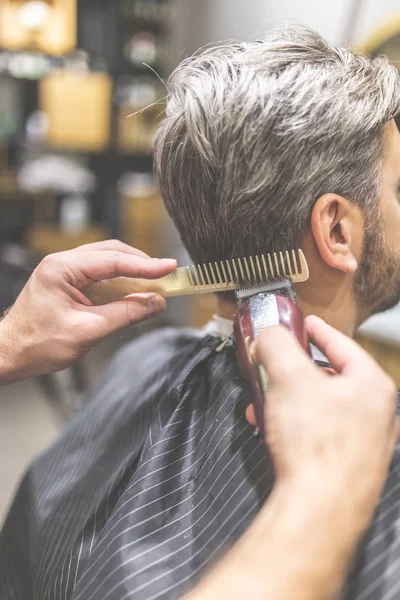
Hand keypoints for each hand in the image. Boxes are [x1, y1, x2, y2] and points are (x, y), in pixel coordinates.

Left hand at [0, 240, 176, 382]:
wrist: (11, 354)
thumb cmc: (37, 344)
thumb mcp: (87, 331)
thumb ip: (125, 313)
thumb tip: (154, 302)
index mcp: (61, 269)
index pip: (113, 260)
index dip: (145, 264)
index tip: (169, 268)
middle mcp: (62, 263)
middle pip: (111, 253)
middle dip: (141, 263)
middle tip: (166, 275)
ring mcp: (64, 270)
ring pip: (107, 260)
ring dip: (131, 270)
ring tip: (154, 282)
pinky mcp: (68, 281)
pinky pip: (100, 273)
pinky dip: (120, 279)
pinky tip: (133, 289)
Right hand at [252, 316, 398, 521]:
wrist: (319, 509)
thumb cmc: (315, 445)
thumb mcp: (287, 377)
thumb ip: (276, 344)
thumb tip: (269, 333)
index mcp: (373, 386)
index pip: (343, 344)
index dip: (316, 330)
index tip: (302, 324)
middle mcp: (377, 415)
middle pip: (329, 377)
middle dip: (291, 373)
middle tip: (271, 368)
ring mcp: (366, 444)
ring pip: (321, 408)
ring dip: (287, 401)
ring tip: (262, 405)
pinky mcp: (349, 467)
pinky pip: (319, 434)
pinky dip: (294, 426)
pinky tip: (271, 431)